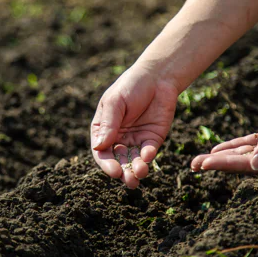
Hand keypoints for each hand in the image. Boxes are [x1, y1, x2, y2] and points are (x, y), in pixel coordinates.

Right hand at [91, 66, 178, 188]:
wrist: (158, 76)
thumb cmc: (131, 85)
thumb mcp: (116, 102)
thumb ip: (109, 124)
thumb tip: (99, 146)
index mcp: (103, 129)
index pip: (101, 152)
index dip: (106, 164)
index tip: (114, 172)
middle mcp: (118, 138)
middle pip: (117, 160)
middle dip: (123, 172)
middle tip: (130, 180)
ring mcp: (136, 139)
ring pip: (134, 160)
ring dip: (136, 169)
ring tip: (140, 173)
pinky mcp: (152, 139)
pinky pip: (148, 152)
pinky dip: (148, 156)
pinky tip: (148, 156)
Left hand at [191, 81, 257, 172]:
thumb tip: (253, 165)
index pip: (248, 165)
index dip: (224, 164)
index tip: (204, 164)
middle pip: (241, 163)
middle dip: (216, 163)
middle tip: (193, 166)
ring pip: (241, 154)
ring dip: (220, 156)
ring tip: (198, 160)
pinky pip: (247, 144)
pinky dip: (232, 146)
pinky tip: (215, 149)